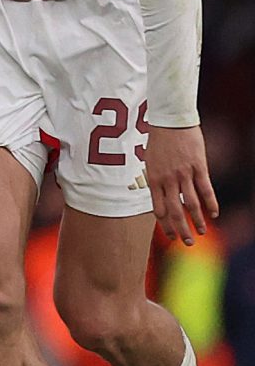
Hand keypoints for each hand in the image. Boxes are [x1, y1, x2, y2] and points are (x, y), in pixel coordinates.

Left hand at [145, 124, 220, 245]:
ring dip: (197, 220)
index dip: (165, 225)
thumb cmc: (159, 142)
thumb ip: (156, 181)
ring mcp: (184, 174)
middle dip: (181, 229)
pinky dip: (210, 203)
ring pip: (191, 203)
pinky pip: (205, 189)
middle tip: (187, 243)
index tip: (171, 236)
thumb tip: (161, 196)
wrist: (171, 122)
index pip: (159, 210)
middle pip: (175, 211)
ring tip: (202, 232)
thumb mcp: (150, 162)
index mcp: (153, 180)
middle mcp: (168, 180)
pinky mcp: (198, 167)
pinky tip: (214, 214)